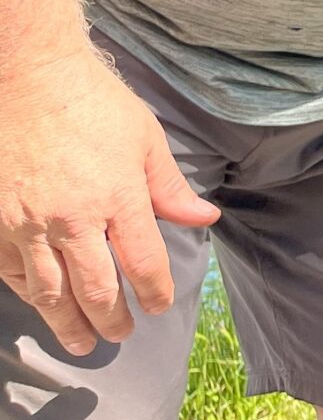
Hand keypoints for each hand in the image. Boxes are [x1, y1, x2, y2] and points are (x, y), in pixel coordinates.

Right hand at [0, 47, 218, 354]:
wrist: (29, 78)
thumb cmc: (95, 104)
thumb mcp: (146, 140)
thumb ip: (171, 188)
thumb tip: (206, 219)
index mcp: (118, 197)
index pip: (143, 263)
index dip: (154, 292)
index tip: (159, 306)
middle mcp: (73, 218)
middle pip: (96, 289)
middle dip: (112, 319)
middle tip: (121, 336)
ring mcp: (28, 223)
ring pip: (50, 292)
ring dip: (68, 323)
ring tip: (82, 342)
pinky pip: (12, 272)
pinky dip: (29, 294)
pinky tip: (42, 304)